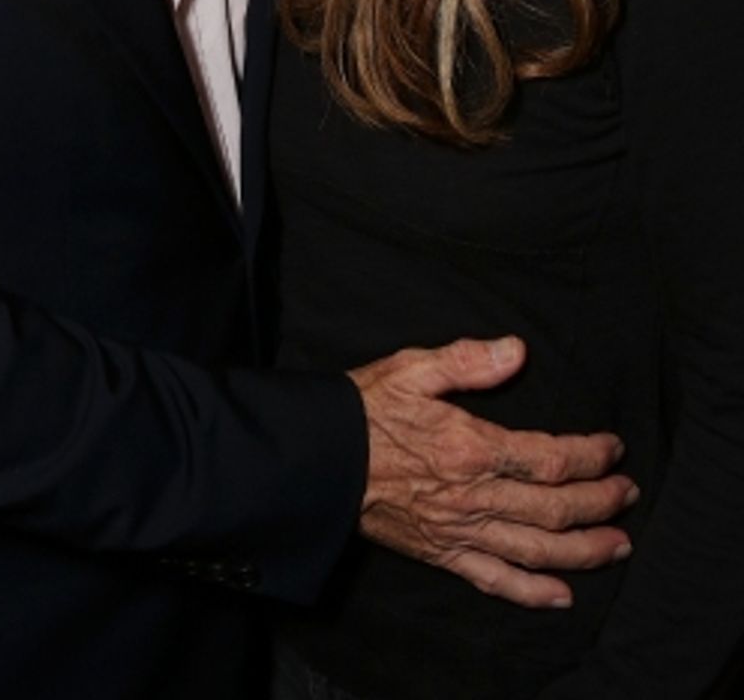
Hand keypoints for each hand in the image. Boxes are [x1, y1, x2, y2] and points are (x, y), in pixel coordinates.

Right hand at [352, 336, 636, 607]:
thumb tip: (517, 351)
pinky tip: (562, 595)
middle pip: (554, 508)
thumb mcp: (412, 367)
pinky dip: (532, 592)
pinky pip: (495, 581)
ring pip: (536, 550)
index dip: (589, 455)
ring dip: (584, 550)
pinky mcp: (442, 553)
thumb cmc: (364, 409)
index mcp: (471, 447)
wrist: (318, 459)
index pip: (549, 458)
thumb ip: (467, 360)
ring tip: (618, 544)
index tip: (612, 447)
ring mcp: (459, 531)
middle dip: (599, 502)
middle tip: (628, 493)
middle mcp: (473, 496)